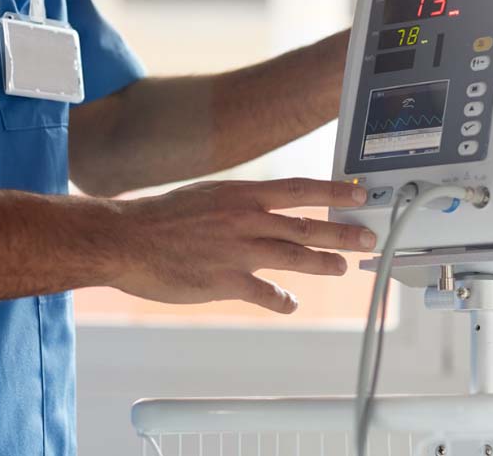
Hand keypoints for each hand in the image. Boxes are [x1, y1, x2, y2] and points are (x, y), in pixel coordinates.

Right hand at [110, 178, 373, 312]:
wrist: (126, 239)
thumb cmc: (161, 217)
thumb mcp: (208, 194)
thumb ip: (240, 202)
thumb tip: (264, 206)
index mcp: (242, 194)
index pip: (300, 189)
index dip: (334, 192)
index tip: (359, 194)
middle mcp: (247, 219)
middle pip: (307, 225)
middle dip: (342, 232)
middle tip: (367, 238)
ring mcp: (238, 251)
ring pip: (295, 257)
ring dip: (323, 263)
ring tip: (342, 267)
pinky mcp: (225, 281)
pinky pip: (265, 292)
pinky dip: (283, 299)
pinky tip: (291, 302)